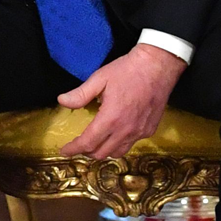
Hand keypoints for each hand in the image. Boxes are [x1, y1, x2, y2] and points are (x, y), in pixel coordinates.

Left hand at [55, 44, 188, 158]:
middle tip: (78, 144)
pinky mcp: (149, 130)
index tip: (65, 151)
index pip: (88, 143)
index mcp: (111, 118)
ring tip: (95, 142)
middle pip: (101, 153)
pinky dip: (119, 144)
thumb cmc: (127, 70)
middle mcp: (126, 130)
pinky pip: (131, 144)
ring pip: (117, 153)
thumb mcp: (99, 79)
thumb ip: (80, 94)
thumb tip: (62, 101)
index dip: (74, 149)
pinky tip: (114, 134)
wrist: (158, 66)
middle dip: (86, 152)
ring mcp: (140, 132)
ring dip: (103, 151)